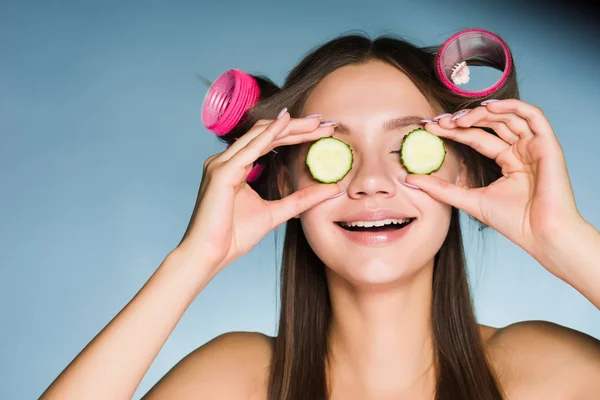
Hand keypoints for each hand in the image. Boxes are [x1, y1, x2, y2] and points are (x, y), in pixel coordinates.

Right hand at [176, 112, 341, 272]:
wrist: (209, 255)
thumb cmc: (234, 236)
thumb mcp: (276, 213)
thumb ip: (301, 199)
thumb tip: (332, 188)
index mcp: (234, 167)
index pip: (268, 142)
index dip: (294, 133)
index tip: (321, 130)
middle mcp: (226, 160)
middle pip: (266, 134)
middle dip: (297, 127)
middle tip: (326, 122)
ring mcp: (221, 164)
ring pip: (260, 135)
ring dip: (290, 127)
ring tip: (316, 123)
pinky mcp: (221, 173)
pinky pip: (250, 149)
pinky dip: (269, 135)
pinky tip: (287, 125)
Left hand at [407, 99, 583, 276]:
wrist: (541, 236)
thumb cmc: (513, 222)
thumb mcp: (469, 200)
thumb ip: (440, 189)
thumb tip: (409, 178)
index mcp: (507, 161)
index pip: (476, 138)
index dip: (453, 131)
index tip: (430, 127)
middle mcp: (521, 150)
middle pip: (490, 124)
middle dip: (463, 120)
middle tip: (440, 122)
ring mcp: (535, 146)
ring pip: (509, 116)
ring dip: (482, 113)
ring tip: (459, 119)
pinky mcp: (548, 145)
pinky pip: (533, 115)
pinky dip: (512, 107)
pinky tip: (489, 109)